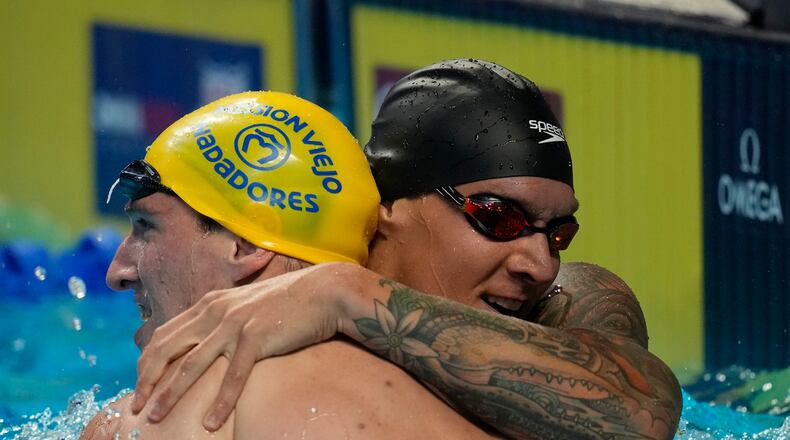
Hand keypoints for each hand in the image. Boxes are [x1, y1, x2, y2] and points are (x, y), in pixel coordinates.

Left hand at [132, 262, 362, 429]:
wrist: (324, 291)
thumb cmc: (288, 302)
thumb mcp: (246, 305)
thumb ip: (224, 318)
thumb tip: (208, 342)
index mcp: (210, 303)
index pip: (164, 333)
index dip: (146, 361)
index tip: (139, 384)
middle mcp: (215, 311)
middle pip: (166, 348)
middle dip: (146, 379)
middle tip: (136, 407)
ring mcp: (235, 324)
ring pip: (190, 364)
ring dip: (169, 394)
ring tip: (155, 418)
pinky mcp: (257, 337)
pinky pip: (233, 375)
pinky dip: (220, 402)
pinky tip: (210, 423)